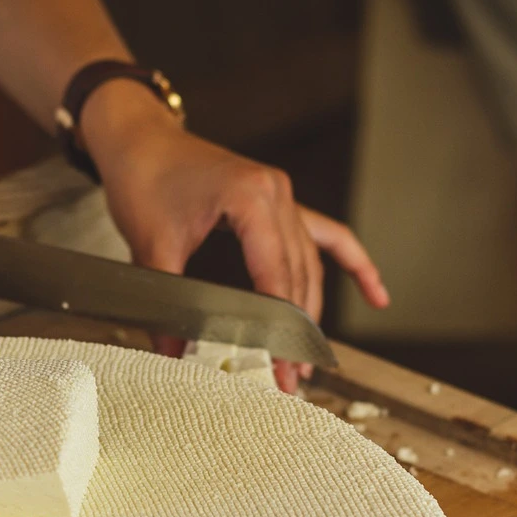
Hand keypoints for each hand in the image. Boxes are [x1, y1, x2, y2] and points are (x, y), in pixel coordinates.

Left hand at [81, 81, 388, 392]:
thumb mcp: (150, 244)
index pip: (276, 276)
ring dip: (311, 314)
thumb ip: (166, 297)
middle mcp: (277, 194)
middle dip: (296, 333)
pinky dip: (352, 264)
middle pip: (298, 276)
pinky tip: (376, 293)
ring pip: (309, 265)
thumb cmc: (144, 178)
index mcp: (251, 198)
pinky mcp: (280, 202)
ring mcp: (283, 196)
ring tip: (307, 361)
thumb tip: (172, 350)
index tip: (278, 367)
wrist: (140, 137)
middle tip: (291, 378)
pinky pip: (327, 236)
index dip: (279, 328)